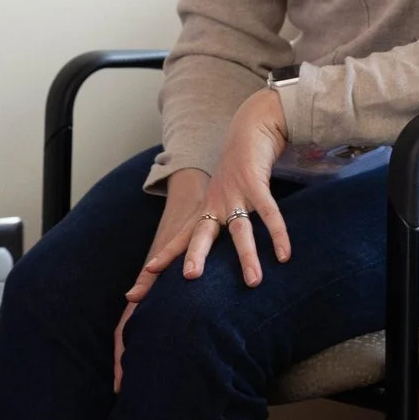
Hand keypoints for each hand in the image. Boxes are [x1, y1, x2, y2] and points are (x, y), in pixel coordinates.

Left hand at [112, 90, 293, 390]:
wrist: (248, 130)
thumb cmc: (234, 173)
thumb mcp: (220, 200)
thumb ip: (216, 224)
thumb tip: (209, 255)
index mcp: (203, 212)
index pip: (177, 241)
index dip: (159, 262)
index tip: (135, 290)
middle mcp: (214, 205)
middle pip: (199, 235)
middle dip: (193, 256)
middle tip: (189, 279)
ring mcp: (234, 194)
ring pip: (240, 230)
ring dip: (247, 256)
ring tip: (253, 283)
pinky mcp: (256, 184)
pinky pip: (268, 213)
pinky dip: (277, 233)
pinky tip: (283, 254)